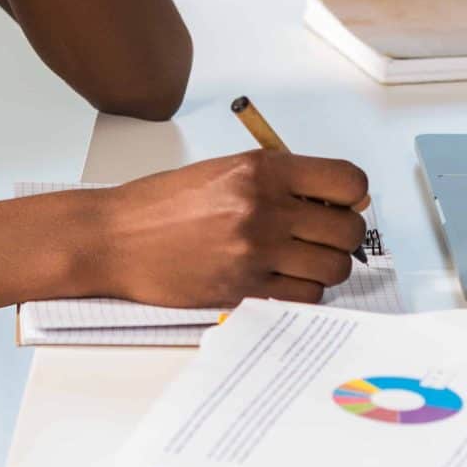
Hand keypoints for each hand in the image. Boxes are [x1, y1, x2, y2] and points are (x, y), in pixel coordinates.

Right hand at [87, 151, 370, 306]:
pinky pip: (304, 297)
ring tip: (301, 260)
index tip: (340, 204)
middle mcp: (264, 207)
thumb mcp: (224, 170)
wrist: (114, 237)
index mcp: (262, 169)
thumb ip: (278, 180)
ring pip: (333, 268)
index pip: (348, 182)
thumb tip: (331, 199)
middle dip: (344, 236)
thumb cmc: (161, 204)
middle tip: (323, 236)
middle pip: (348, 230)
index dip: (352, 197)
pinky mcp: (243, 288)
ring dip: (325, 267)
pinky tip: (283, 280)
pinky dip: (303, 292)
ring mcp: (255, 251)